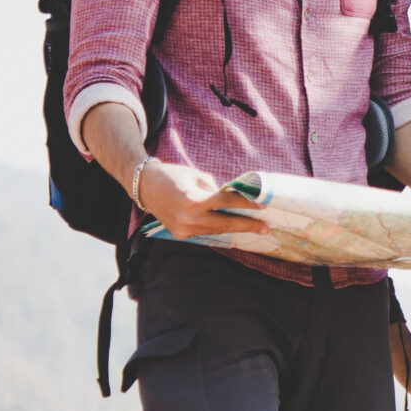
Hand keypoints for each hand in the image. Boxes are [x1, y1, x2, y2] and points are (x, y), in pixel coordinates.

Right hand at [133, 158, 271, 239]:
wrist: (145, 186)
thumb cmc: (173, 175)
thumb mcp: (197, 176)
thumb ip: (217, 190)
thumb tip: (235, 199)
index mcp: (193, 200)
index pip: (226, 203)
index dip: (246, 204)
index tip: (263, 206)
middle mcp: (188, 218)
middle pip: (225, 223)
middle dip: (247, 225)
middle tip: (265, 228)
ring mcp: (183, 229)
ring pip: (216, 230)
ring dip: (234, 228)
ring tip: (252, 226)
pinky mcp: (180, 234)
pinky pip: (205, 232)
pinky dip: (218, 228)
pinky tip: (231, 227)